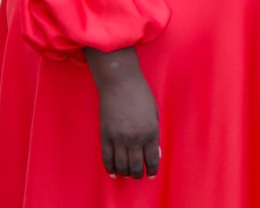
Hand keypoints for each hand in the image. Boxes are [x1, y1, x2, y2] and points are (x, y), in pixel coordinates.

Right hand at [85, 47, 160, 178]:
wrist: (120, 84)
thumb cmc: (141, 96)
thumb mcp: (155, 114)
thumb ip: (154, 134)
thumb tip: (153, 153)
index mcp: (150, 132)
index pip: (152, 159)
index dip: (152, 169)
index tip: (152, 174)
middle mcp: (134, 138)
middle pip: (136, 165)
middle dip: (138, 174)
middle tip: (138, 176)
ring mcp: (118, 138)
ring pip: (121, 164)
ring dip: (125, 172)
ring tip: (127, 174)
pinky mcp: (105, 136)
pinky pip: (107, 158)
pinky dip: (110, 167)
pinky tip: (113, 172)